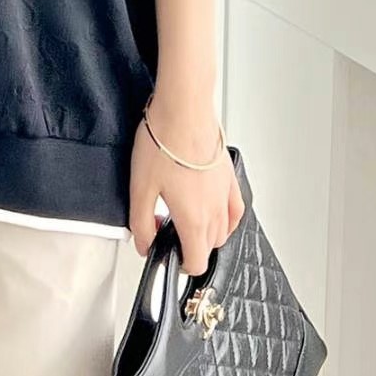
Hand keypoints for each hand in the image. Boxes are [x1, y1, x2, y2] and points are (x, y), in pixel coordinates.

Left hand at [128, 90, 244, 275]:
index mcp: (193, 220)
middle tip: (166, 227)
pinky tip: (211, 209)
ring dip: (205, 232)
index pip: (196, 262)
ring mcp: (226, 195)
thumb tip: (144, 244)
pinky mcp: (229, 178)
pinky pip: (234, 210)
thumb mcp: (140, 188)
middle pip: (208, 247)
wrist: (184, 111)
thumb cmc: (162, 144)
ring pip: (223, 231)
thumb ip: (141, 223)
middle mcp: (215, 212)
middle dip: (188, 245)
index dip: (178, 264)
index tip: (164, 251)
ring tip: (183, 214)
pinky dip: (225, 217)